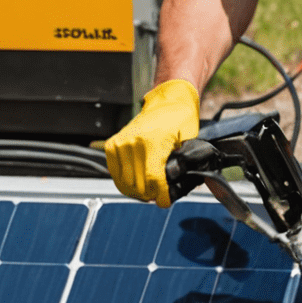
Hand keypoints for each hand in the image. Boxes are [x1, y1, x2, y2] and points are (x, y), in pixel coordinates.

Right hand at [103, 79, 200, 208]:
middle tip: (159, 195)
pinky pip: (114, 173)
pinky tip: (137, 182)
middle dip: (150, 195)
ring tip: (149, 190)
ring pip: (124, 182)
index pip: (152, 179)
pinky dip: (124, 182)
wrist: (167, 101)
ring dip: (137, 191)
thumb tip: (176, 187)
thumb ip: (182, 164)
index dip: (160, 195)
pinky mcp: (112, 145)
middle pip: (137, 184)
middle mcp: (133, 142)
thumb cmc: (180, 119)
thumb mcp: (188, 141)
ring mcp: (120, 143)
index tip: (165, 201)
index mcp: (152, 141)